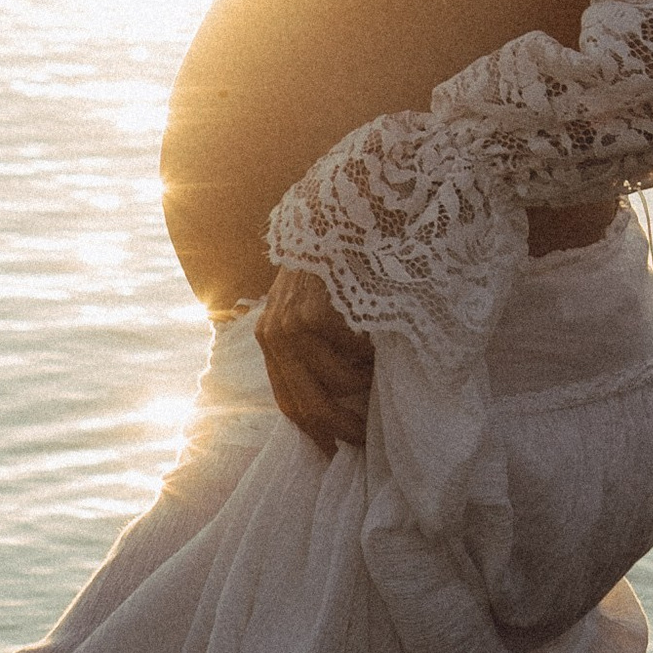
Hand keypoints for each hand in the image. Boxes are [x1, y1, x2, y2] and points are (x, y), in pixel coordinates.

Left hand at [256, 266, 374, 452]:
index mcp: (271, 334)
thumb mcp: (314, 301)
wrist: (349, 203)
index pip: (288, 401)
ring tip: (381, 362)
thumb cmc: (342, 256)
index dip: (314, 432)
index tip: (338, 450)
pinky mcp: (315, 317)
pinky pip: (355, 356)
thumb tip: (341, 399)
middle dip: (343, 428)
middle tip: (369, 440)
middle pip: (308, 406)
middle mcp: (274, 333)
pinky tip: (380, 327)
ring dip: (365, 381)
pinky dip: (373, 351)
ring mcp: (292, 326)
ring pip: (338, 384)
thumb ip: (316, 344)